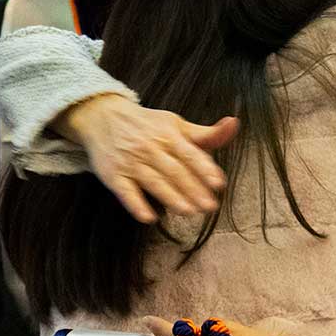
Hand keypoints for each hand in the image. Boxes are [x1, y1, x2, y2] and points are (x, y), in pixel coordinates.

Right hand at [53, 94, 239, 222]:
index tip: (218, 183)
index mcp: (169, 135)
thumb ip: (205, 133)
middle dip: (193, 189)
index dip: (205, 169)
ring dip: (172, 198)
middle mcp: (150, 148)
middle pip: (175, 171)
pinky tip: (149, 217)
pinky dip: (136, 205)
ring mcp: (131, 162)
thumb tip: (233, 124)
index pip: (190, 154)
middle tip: (209, 206)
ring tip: (189, 211)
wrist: (102, 117)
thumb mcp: (176, 124)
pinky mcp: (113, 175)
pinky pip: (125, 192)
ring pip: (154, 182)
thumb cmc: (147, 125)